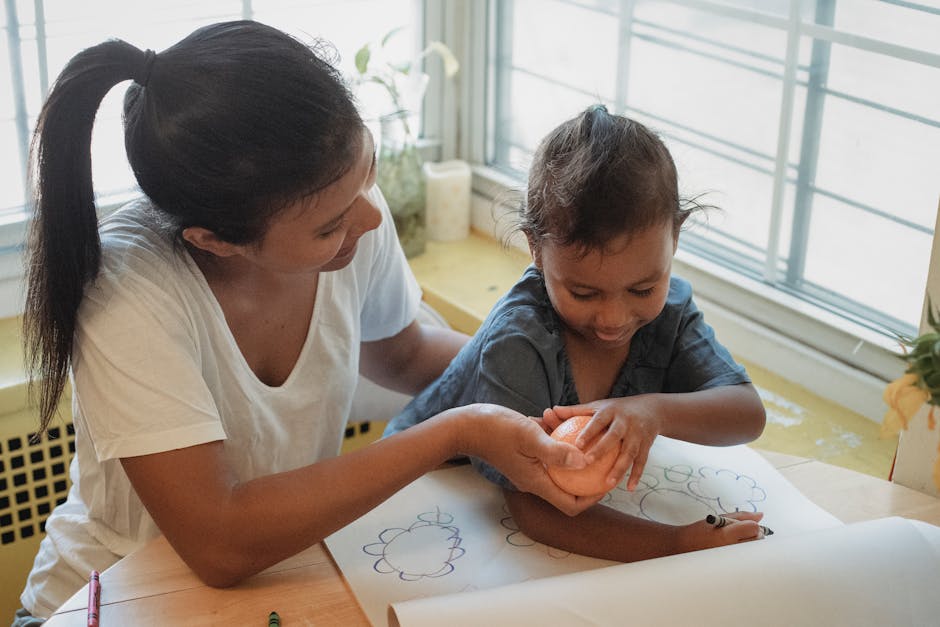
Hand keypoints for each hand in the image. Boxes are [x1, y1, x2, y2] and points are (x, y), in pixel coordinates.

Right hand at [454, 404, 599, 515]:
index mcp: (537, 482)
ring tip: (582, 428)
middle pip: (568, 487)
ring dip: (569, 449)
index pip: (571, 504)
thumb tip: (585, 462)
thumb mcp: (529, 437)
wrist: (465, 426)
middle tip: (604, 457)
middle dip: (588, 474)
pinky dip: (553, 437)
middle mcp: (534, 479)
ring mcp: (528, 466)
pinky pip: (545, 450)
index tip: (606, 482)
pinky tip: (556, 417)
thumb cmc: (496, 430)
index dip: (592, 498)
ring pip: (557, 465)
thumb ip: (556, 451)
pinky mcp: (523, 453)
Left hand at [546, 396, 662, 490]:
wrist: (652, 409)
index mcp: (610, 411)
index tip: (576, 445)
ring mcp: (638, 434)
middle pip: (614, 436)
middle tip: (587, 462)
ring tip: (608, 484)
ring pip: (629, 453)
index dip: (588, 432)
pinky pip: (642, 462)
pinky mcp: (647, 445)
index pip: (598, 421)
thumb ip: (575, 411)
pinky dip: (636, 475)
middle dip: (602, 449)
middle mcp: (625, 422)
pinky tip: (629, 489)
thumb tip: (551, 411)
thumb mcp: (598, 406)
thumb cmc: (615, 410)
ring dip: (620, 468)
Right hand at [677, 511, 766, 551]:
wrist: (685, 547)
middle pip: (758, 539)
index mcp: (726, 534)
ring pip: (755, 550)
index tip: (743, 525)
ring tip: (737, 541)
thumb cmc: (701, 531)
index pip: (753, 528)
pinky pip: (748, 559)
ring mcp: (732, 560)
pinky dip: (747, 553)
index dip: (750, 524)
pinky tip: (736, 550)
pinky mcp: (733, 567)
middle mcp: (731, 549)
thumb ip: (741, 516)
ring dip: (751, 543)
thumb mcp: (719, 518)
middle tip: (741, 532)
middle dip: (754, 533)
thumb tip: (760, 515)